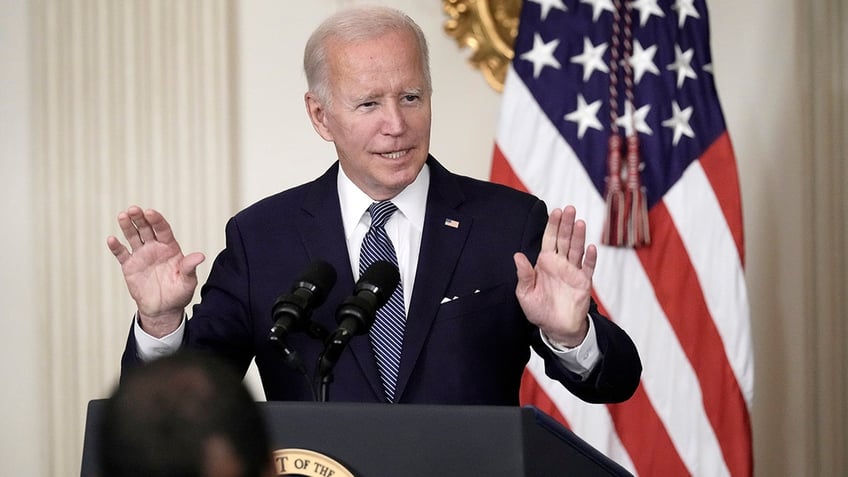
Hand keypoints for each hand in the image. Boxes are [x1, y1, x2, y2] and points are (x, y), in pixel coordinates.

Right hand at [106, 206, 204, 336]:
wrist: (164, 309)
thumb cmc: (179, 293)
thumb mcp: (187, 281)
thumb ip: (189, 267)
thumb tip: (201, 256)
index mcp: (170, 248)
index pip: (163, 229)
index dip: (156, 220)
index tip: (150, 212)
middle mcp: (155, 248)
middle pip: (146, 229)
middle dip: (140, 218)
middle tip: (133, 209)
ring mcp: (141, 255)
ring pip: (133, 237)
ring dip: (127, 226)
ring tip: (122, 216)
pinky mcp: (130, 266)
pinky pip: (122, 254)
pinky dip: (116, 247)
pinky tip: (112, 239)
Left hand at [514, 206, 595, 346]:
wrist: (556, 328)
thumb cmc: (539, 310)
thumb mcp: (525, 293)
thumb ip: (524, 274)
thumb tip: (517, 255)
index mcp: (545, 263)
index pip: (549, 239)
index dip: (552, 225)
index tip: (555, 211)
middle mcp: (560, 264)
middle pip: (564, 239)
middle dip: (566, 224)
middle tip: (568, 209)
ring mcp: (573, 271)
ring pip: (577, 249)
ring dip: (578, 236)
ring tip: (579, 222)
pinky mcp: (584, 282)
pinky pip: (588, 268)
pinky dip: (590, 258)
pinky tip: (591, 248)